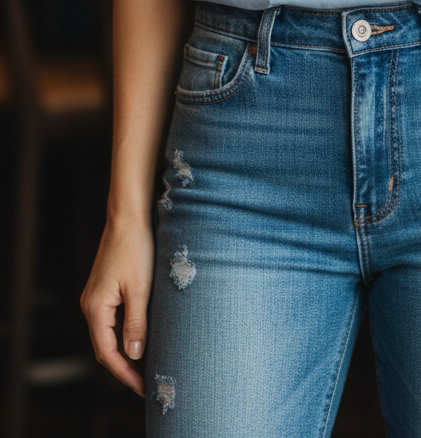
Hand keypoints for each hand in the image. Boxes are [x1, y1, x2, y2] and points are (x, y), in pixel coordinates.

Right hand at [80, 216, 154, 395]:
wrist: (128, 216)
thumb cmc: (135, 247)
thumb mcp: (140, 287)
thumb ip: (136, 322)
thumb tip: (134, 354)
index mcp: (96, 308)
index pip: (107, 352)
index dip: (124, 373)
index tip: (142, 387)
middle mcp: (90, 305)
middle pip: (104, 347)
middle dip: (124, 367)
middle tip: (146, 382)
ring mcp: (96, 297)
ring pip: (108, 334)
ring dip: (124, 351)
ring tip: (145, 366)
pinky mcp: (104, 289)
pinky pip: (111, 321)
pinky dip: (123, 335)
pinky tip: (139, 339)